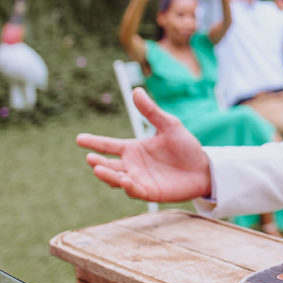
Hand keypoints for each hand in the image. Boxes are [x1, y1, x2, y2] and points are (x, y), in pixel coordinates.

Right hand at [76, 88, 211, 200]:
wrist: (204, 168)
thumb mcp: (169, 125)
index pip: (108, 145)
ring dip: (107, 175)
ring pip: (116, 179)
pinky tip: (125, 180)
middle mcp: (132, 165)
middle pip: (108, 165)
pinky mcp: (149, 192)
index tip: (78, 138)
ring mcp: (139, 180)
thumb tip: (136, 90)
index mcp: (133, 149)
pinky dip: (128, 186)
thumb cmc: (185, 146)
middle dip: (97, 163)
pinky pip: (134, 191)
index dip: (94, 142)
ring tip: (98, 168)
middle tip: (90, 159)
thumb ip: (151, 111)